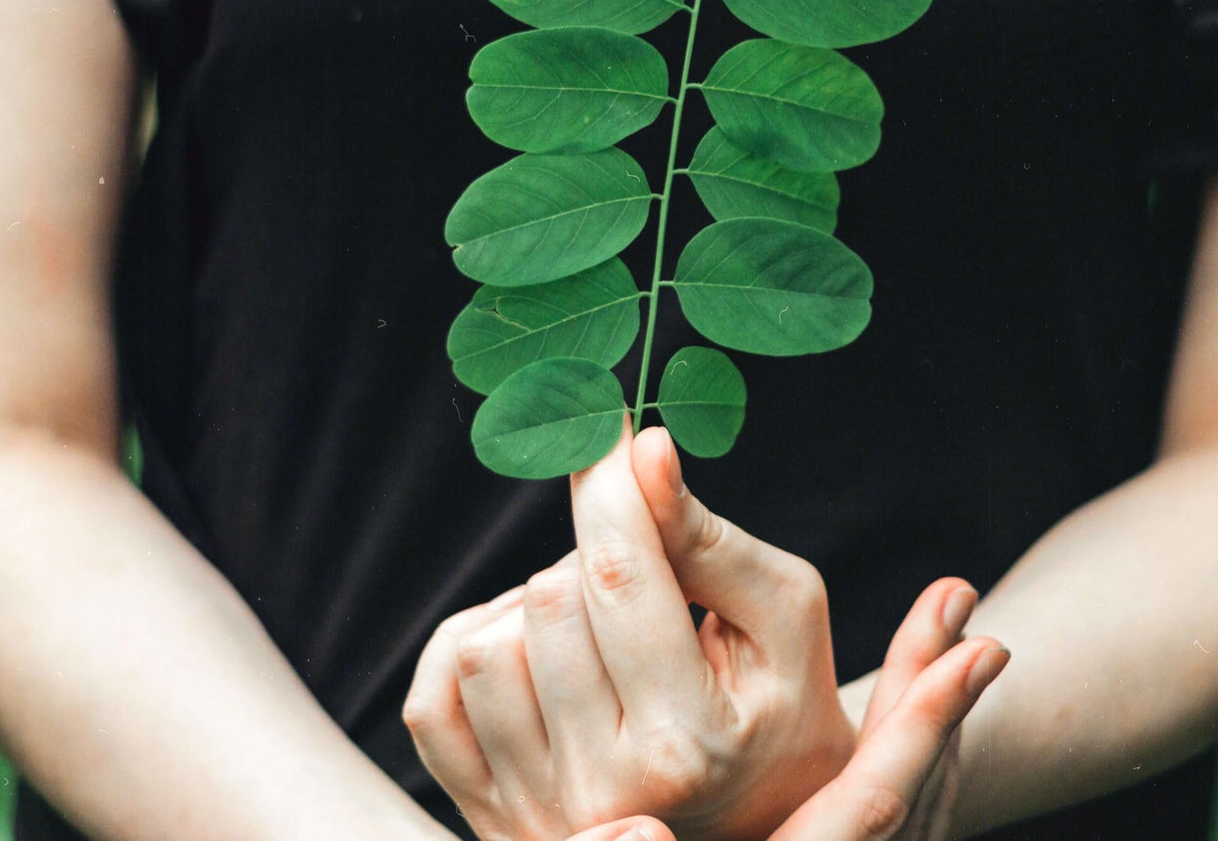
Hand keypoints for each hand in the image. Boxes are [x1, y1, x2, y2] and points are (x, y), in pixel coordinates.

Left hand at [405, 424, 998, 840]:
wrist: (760, 819)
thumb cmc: (779, 699)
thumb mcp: (784, 610)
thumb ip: (709, 535)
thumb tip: (644, 450)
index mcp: (690, 743)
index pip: (620, 576)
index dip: (606, 483)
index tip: (602, 417)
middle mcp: (606, 795)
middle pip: (547, 598)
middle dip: (594, 553)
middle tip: (645, 572)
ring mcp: (537, 814)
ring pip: (487, 644)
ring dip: (538, 604)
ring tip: (600, 624)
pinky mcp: (487, 817)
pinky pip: (433, 697)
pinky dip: (476, 644)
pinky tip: (537, 650)